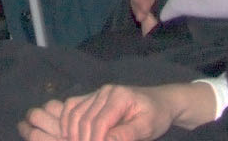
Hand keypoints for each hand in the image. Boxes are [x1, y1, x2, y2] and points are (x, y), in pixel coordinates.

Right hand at [19, 84, 166, 140]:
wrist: (160, 102)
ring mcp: (97, 92)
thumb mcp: (147, 128)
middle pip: (85, 119)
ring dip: (72, 132)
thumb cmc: (156, 116)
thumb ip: (126, 134)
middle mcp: (105, 91)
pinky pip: (73, 105)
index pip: (99, 122)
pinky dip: (67, 120)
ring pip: (75, 112)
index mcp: (119, 96)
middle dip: (82, 139)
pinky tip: (69, 134)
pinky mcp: (93, 96)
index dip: (95, 140)